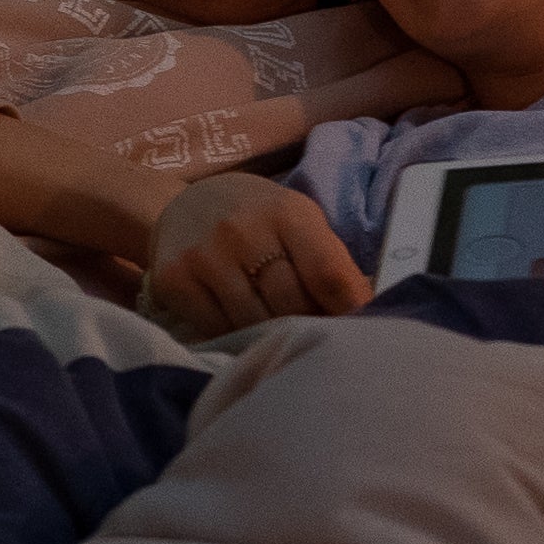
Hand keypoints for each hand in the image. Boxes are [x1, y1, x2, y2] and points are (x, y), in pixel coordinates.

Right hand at [145, 172, 369, 336]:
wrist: (182, 206)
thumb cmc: (257, 219)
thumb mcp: (299, 222)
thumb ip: (330, 262)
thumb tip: (368, 311)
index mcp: (286, 213)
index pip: (328, 273)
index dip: (349, 309)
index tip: (360, 329)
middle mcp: (243, 231)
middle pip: (292, 304)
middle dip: (310, 325)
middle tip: (316, 336)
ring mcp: (205, 257)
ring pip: (254, 323)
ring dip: (272, 336)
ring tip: (279, 336)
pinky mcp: (174, 281)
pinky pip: (217, 329)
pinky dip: (235, 338)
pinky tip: (242, 330)